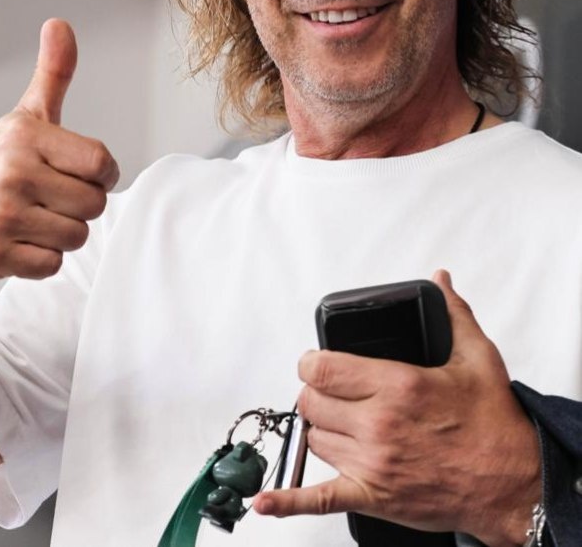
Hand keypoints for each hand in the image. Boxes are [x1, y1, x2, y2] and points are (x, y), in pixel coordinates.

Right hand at [0, 19, 118, 296]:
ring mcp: (1, 214)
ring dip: (61, 235)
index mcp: (26, 136)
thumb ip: (53, 75)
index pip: (103, 163)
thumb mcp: (25, 119)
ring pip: (77, 237)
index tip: (78, 174)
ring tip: (34, 221)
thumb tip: (60, 24)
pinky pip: (53, 264)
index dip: (100, 175)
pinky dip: (42, 260)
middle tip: (49, 201)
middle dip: (79, 208)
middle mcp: (12, 172)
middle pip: (95, 205)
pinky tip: (20, 243)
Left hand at [254, 271, 540, 546]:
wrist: (513, 483)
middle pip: (312, 401)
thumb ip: (453, 314)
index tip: (314, 361)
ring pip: (314, 438)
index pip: (322, 368)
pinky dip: (289, 500)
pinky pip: (320, 499)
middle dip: (314, 392)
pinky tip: (267, 500)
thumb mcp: (478, 358)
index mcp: (397, 385)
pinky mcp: (374, 497)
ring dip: (319, 427)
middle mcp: (379, 424)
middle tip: (329, 390)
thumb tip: (441, 281)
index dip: (310, 362)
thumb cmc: (495, 426)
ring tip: (337, 421)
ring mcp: (373, 463)